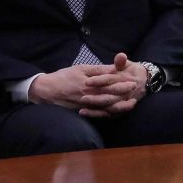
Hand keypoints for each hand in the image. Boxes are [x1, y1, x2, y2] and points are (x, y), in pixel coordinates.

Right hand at [28, 53, 146, 117]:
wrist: (46, 91)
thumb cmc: (64, 76)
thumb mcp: (81, 68)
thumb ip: (99, 70)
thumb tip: (114, 67)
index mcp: (89, 83)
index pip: (109, 83)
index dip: (122, 82)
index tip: (133, 81)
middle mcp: (89, 95)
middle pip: (110, 95)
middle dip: (124, 94)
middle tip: (136, 92)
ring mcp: (86, 105)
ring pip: (106, 107)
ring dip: (119, 106)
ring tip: (131, 104)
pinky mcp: (82, 111)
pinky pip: (97, 114)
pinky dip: (108, 114)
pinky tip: (116, 113)